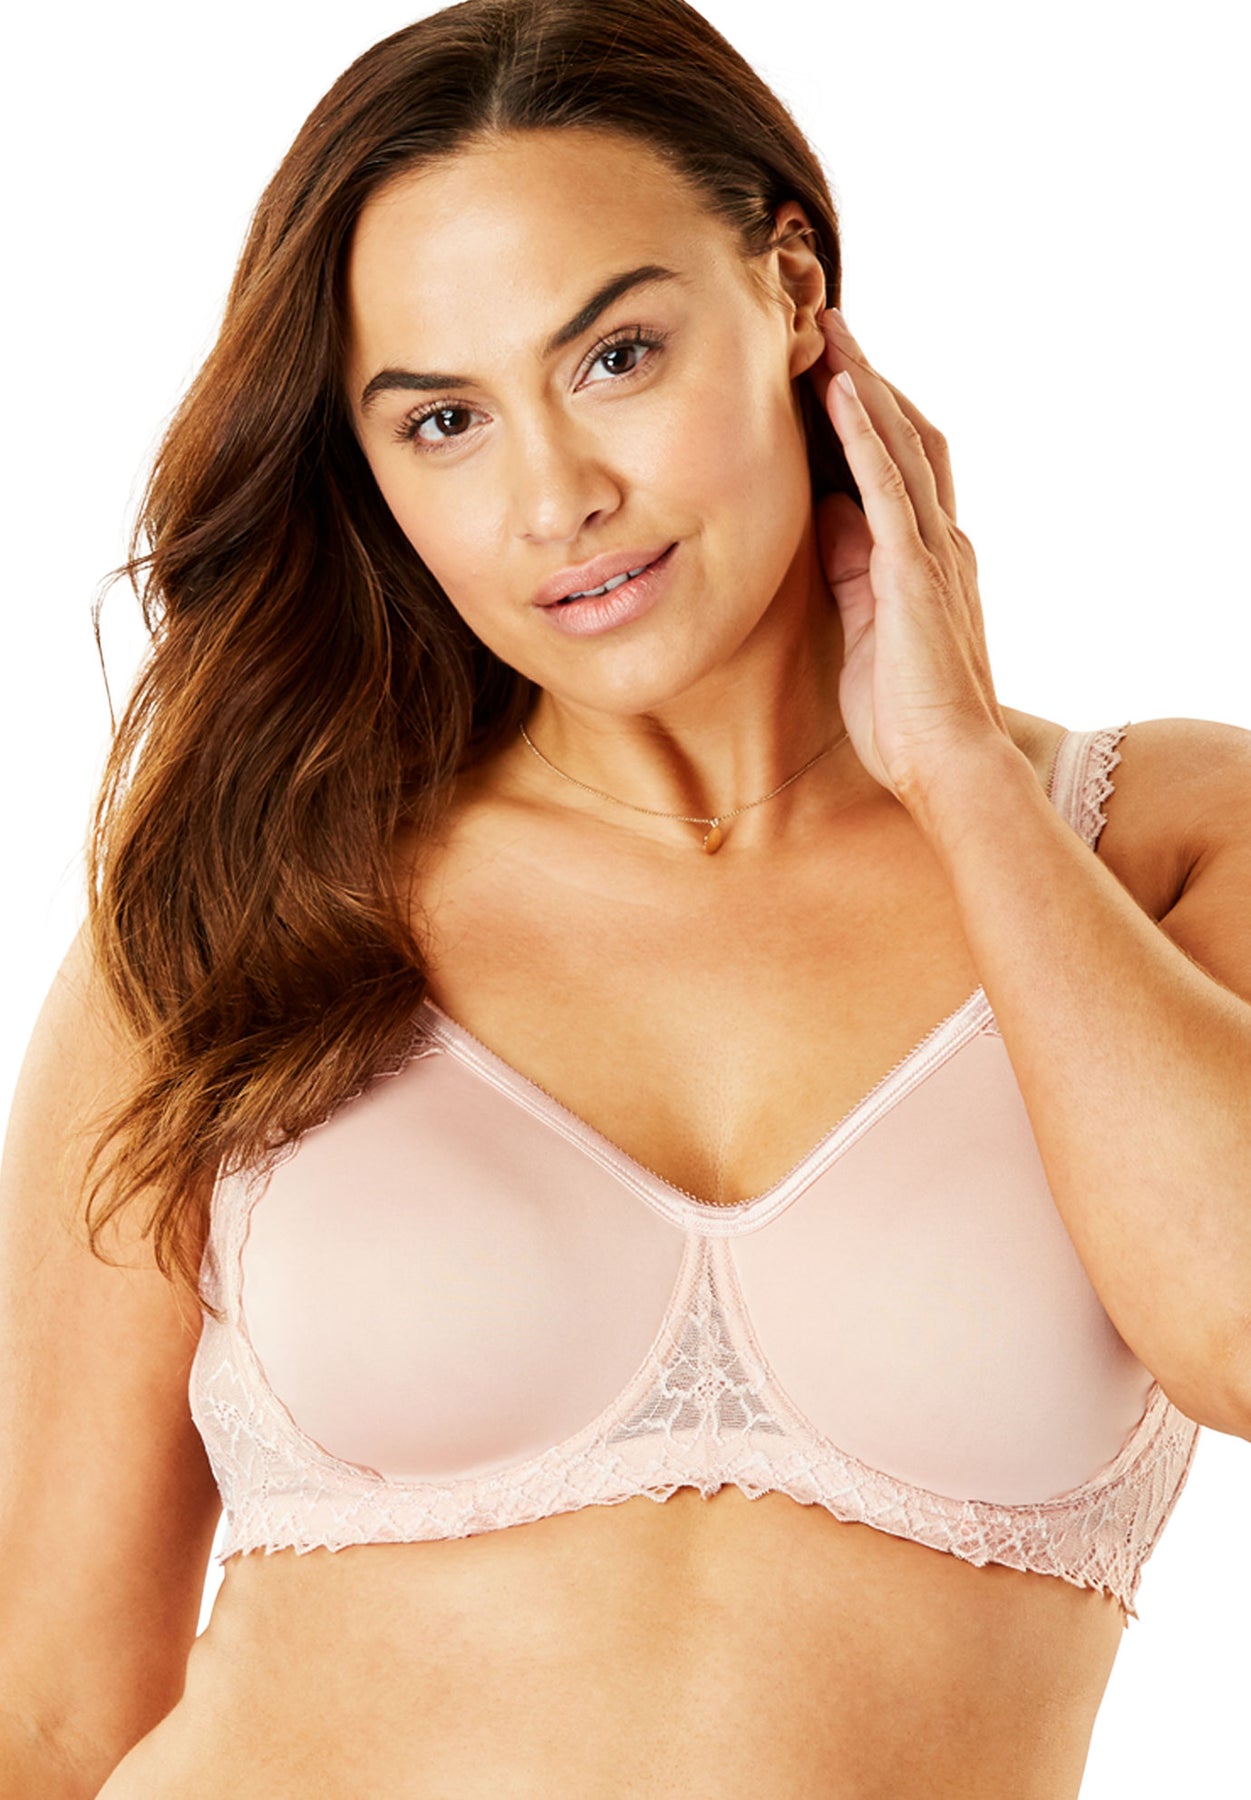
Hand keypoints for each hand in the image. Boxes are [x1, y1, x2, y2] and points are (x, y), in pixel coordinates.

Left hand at [809, 308, 1011, 804]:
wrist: (947, 764)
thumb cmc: (905, 717)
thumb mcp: (866, 630)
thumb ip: (853, 574)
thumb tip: (828, 520)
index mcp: (927, 560)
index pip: (900, 468)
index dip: (870, 416)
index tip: (832, 371)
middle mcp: (939, 543)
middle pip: (907, 437)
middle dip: (868, 379)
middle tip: (832, 325)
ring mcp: (931, 553)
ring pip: (902, 445)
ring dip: (864, 385)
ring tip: (832, 332)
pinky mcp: (913, 572)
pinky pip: (889, 486)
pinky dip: (865, 434)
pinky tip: (841, 391)